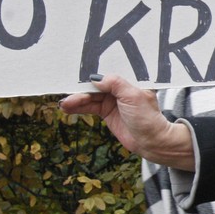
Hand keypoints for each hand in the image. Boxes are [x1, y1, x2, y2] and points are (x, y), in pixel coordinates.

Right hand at [60, 74, 194, 170]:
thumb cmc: (148, 118)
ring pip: (90, 96)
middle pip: (96, 85)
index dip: (93, 72)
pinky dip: (78, 107)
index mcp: (129, 80)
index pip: (108, 73)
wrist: (150, 141)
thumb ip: (115, 84)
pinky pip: (89, 107)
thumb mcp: (133, 96)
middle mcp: (120, 89)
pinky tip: (67, 107)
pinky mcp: (106, 111)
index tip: (77, 72)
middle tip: (66, 91)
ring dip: (76, 99)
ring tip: (64, 104)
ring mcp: (112, 100)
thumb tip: (96, 78)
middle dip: (81, 88)